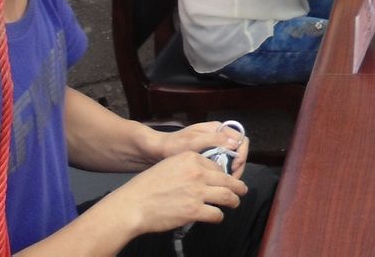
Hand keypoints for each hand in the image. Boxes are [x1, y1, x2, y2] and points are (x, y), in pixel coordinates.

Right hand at [100, 152, 245, 237]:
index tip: (226, 179)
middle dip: (237, 186)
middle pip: (226, 180)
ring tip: (235, 203)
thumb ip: (188, 166)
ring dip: (233, 200)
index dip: (224, 174)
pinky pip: (216, 214)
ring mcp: (197, 192)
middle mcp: (197, 173)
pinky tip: (217, 217)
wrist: (133, 205)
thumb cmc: (147, 186)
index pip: (217, 165)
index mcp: (191, 158)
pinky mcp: (194, 211)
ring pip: (227, 196)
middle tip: (242, 190)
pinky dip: (219, 216)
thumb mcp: (170, 165)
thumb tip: (205, 174)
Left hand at [151, 121, 248, 178]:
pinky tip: (215, 186)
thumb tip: (235, 143)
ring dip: (230, 174)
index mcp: (218, 129)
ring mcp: (213, 148)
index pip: (241, 139)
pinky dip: (221, 176)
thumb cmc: (173, 145)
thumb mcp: (193, 142)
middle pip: (238, 152)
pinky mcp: (207, 158)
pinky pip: (221, 167)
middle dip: (237, 167)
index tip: (235, 167)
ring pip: (231, 161)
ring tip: (224, 188)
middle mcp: (218, 137)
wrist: (156, 152)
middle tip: (231, 183)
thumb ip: (214, 140)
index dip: (242, 154)